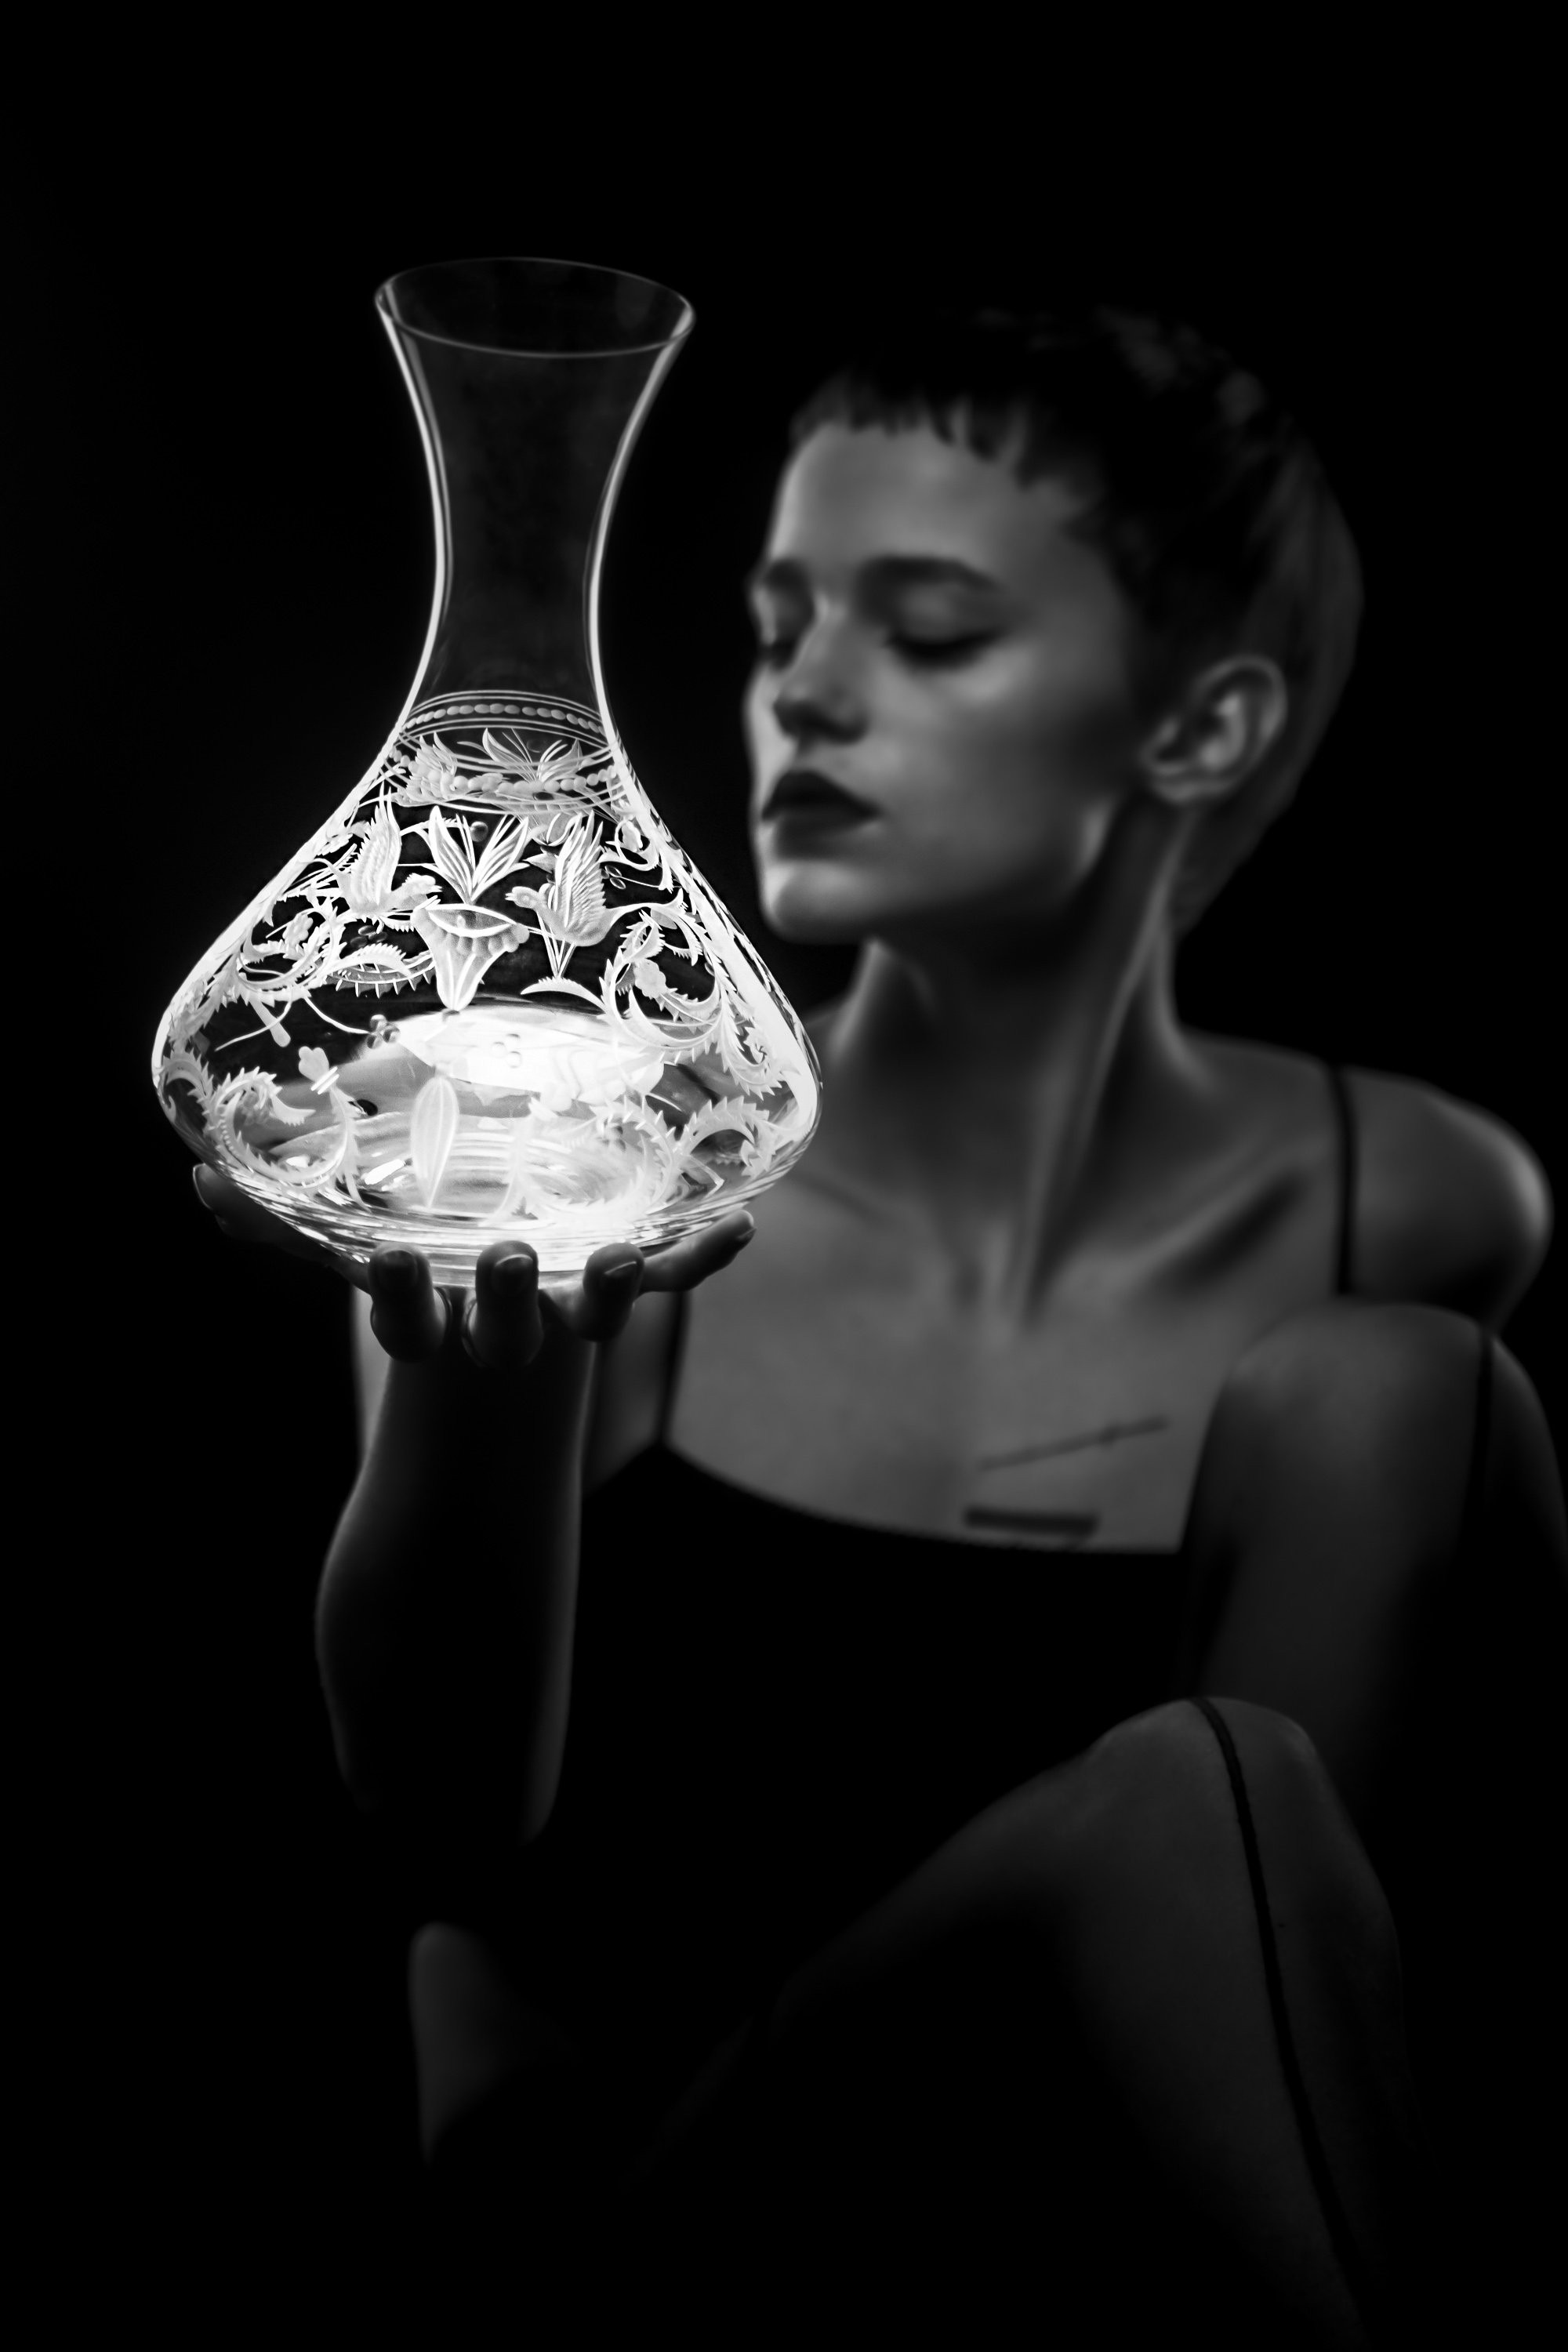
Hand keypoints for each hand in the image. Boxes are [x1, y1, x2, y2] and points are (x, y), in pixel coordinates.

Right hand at [190, 1165, 754, 1371]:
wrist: (496, 1422)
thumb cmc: (417, 1311)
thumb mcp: (349, 1267)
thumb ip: (280, 1228)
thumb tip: (199, 1182)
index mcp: (428, 1327)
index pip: (401, 1317)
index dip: (394, 1293)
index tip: (384, 1257)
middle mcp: (498, 1331)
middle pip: (500, 1323)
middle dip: (501, 1294)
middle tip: (502, 1257)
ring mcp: (563, 1318)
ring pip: (587, 1312)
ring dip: (606, 1285)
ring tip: (613, 1255)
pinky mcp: (615, 1298)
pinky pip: (663, 1280)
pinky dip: (699, 1258)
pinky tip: (742, 1228)